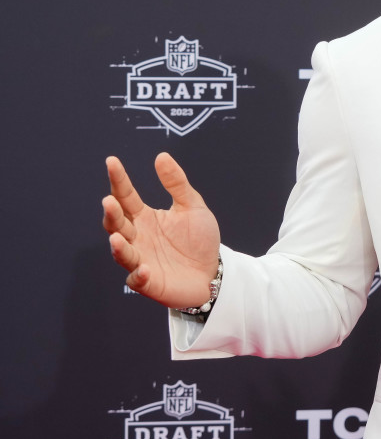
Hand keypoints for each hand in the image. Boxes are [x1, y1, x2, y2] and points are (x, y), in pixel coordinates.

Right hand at [102, 153, 220, 307]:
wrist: (213, 272)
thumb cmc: (199, 240)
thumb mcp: (192, 207)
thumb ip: (177, 184)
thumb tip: (161, 156)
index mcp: (144, 217)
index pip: (126, 196)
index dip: (118, 180)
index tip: (112, 161)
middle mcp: (137, 237)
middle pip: (117, 224)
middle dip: (112, 214)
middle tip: (110, 201)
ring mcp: (140, 260)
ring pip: (122, 252)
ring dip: (118, 246)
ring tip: (116, 237)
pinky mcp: (149, 282)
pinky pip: (138, 279)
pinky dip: (139, 275)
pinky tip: (145, 268)